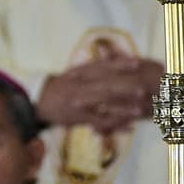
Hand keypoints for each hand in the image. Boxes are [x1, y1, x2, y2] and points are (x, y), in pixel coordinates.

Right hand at [36, 56, 162, 133]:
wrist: (39, 100)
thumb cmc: (61, 86)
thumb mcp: (74, 72)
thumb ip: (94, 67)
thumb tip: (114, 56)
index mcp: (80, 73)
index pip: (101, 66)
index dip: (119, 64)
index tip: (137, 63)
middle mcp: (80, 86)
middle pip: (105, 85)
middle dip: (125, 88)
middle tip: (144, 88)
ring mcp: (79, 102)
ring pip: (103, 105)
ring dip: (123, 108)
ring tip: (140, 110)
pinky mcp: (78, 117)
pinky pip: (99, 122)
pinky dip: (115, 125)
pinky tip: (130, 128)